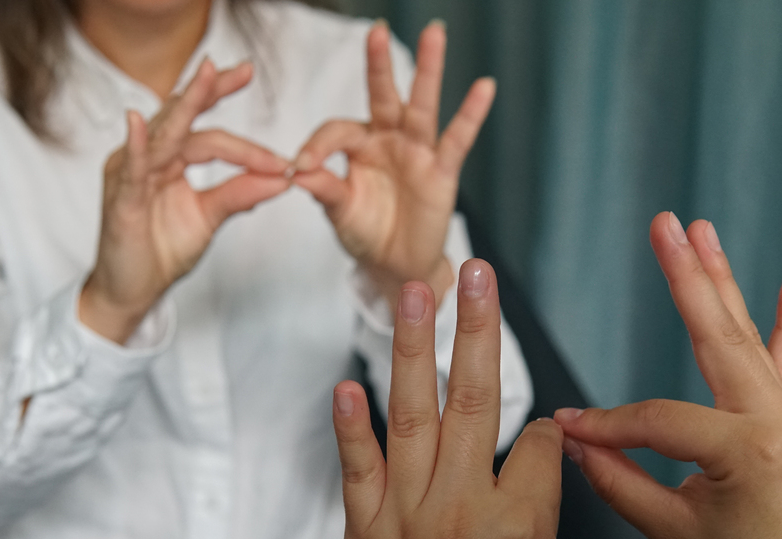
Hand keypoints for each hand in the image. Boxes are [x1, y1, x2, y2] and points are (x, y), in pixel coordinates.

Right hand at [80, 58, 290, 343]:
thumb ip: (241, 193)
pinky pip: (130, 168)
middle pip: (185, 117)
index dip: (245, 136)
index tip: (280, 145)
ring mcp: (131, 174)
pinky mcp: (120, 199)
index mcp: (171, 160)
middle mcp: (149, 158)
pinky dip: (136, 145)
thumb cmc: (162, 250)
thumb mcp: (210, 217)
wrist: (133, 289)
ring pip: (165, 134)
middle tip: (246, 69)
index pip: (210, 135)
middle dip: (214, 90)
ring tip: (207, 74)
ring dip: (187, 104)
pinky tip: (138, 123)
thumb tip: (283, 177)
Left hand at [294, 21, 495, 309]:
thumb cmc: (366, 233)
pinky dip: (471, 113)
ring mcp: (417, 151)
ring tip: (434, 32)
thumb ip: (324, 188)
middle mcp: (388, 139)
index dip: (317, 146)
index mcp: (358, 145)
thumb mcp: (339, 211)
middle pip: (384, 94)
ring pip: (422, 105)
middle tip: (376, 30)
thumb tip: (296, 171)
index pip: (336, 131)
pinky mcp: (441, 170)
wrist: (395, 266)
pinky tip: (484, 86)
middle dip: (379, 63)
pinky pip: (457, 139)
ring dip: (428, 69)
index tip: (299, 167)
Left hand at [333, 259, 562, 538]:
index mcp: (521, 525)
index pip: (538, 441)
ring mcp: (406, 519)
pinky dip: (350, 426)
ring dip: (414, 348)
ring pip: (412, 416)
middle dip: (476, 327)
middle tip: (475, 272)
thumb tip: (533, 442)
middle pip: (474, 401)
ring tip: (417, 292)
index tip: (541, 428)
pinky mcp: (364, 532)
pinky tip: (348, 384)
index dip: (547, 428)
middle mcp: (462, 512)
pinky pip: (358, 470)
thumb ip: (535, 502)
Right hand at [555, 212, 781, 538]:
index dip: (605, 423)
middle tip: (664, 225)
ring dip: (721, 281)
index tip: (565, 429)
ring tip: (701, 230)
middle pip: (717, 338)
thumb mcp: (671, 536)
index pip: (658, 419)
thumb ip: (617, 481)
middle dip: (686, 276)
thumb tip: (572, 442)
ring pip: (746, 337)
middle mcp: (774, 422)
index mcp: (747, 450)